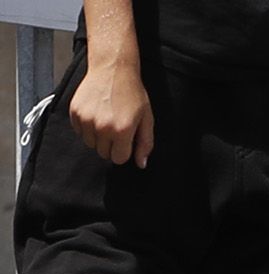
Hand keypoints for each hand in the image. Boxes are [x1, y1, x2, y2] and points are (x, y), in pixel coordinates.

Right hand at [70, 50, 152, 166]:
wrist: (112, 69)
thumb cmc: (132, 93)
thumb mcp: (147, 119)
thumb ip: (145, 144)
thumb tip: (141, 163)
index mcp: (121, 130)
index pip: (118, 159)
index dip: (123, 151)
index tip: (125, 140)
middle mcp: (102, 127)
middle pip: (103, 153)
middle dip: (111, 145)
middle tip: (117, 128)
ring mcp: (86, 119)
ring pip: (90, 144)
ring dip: (98, 137)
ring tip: (106, 120)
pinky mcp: (75, 112)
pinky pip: (79, 132)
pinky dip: (86, 128)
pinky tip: (96, 114)